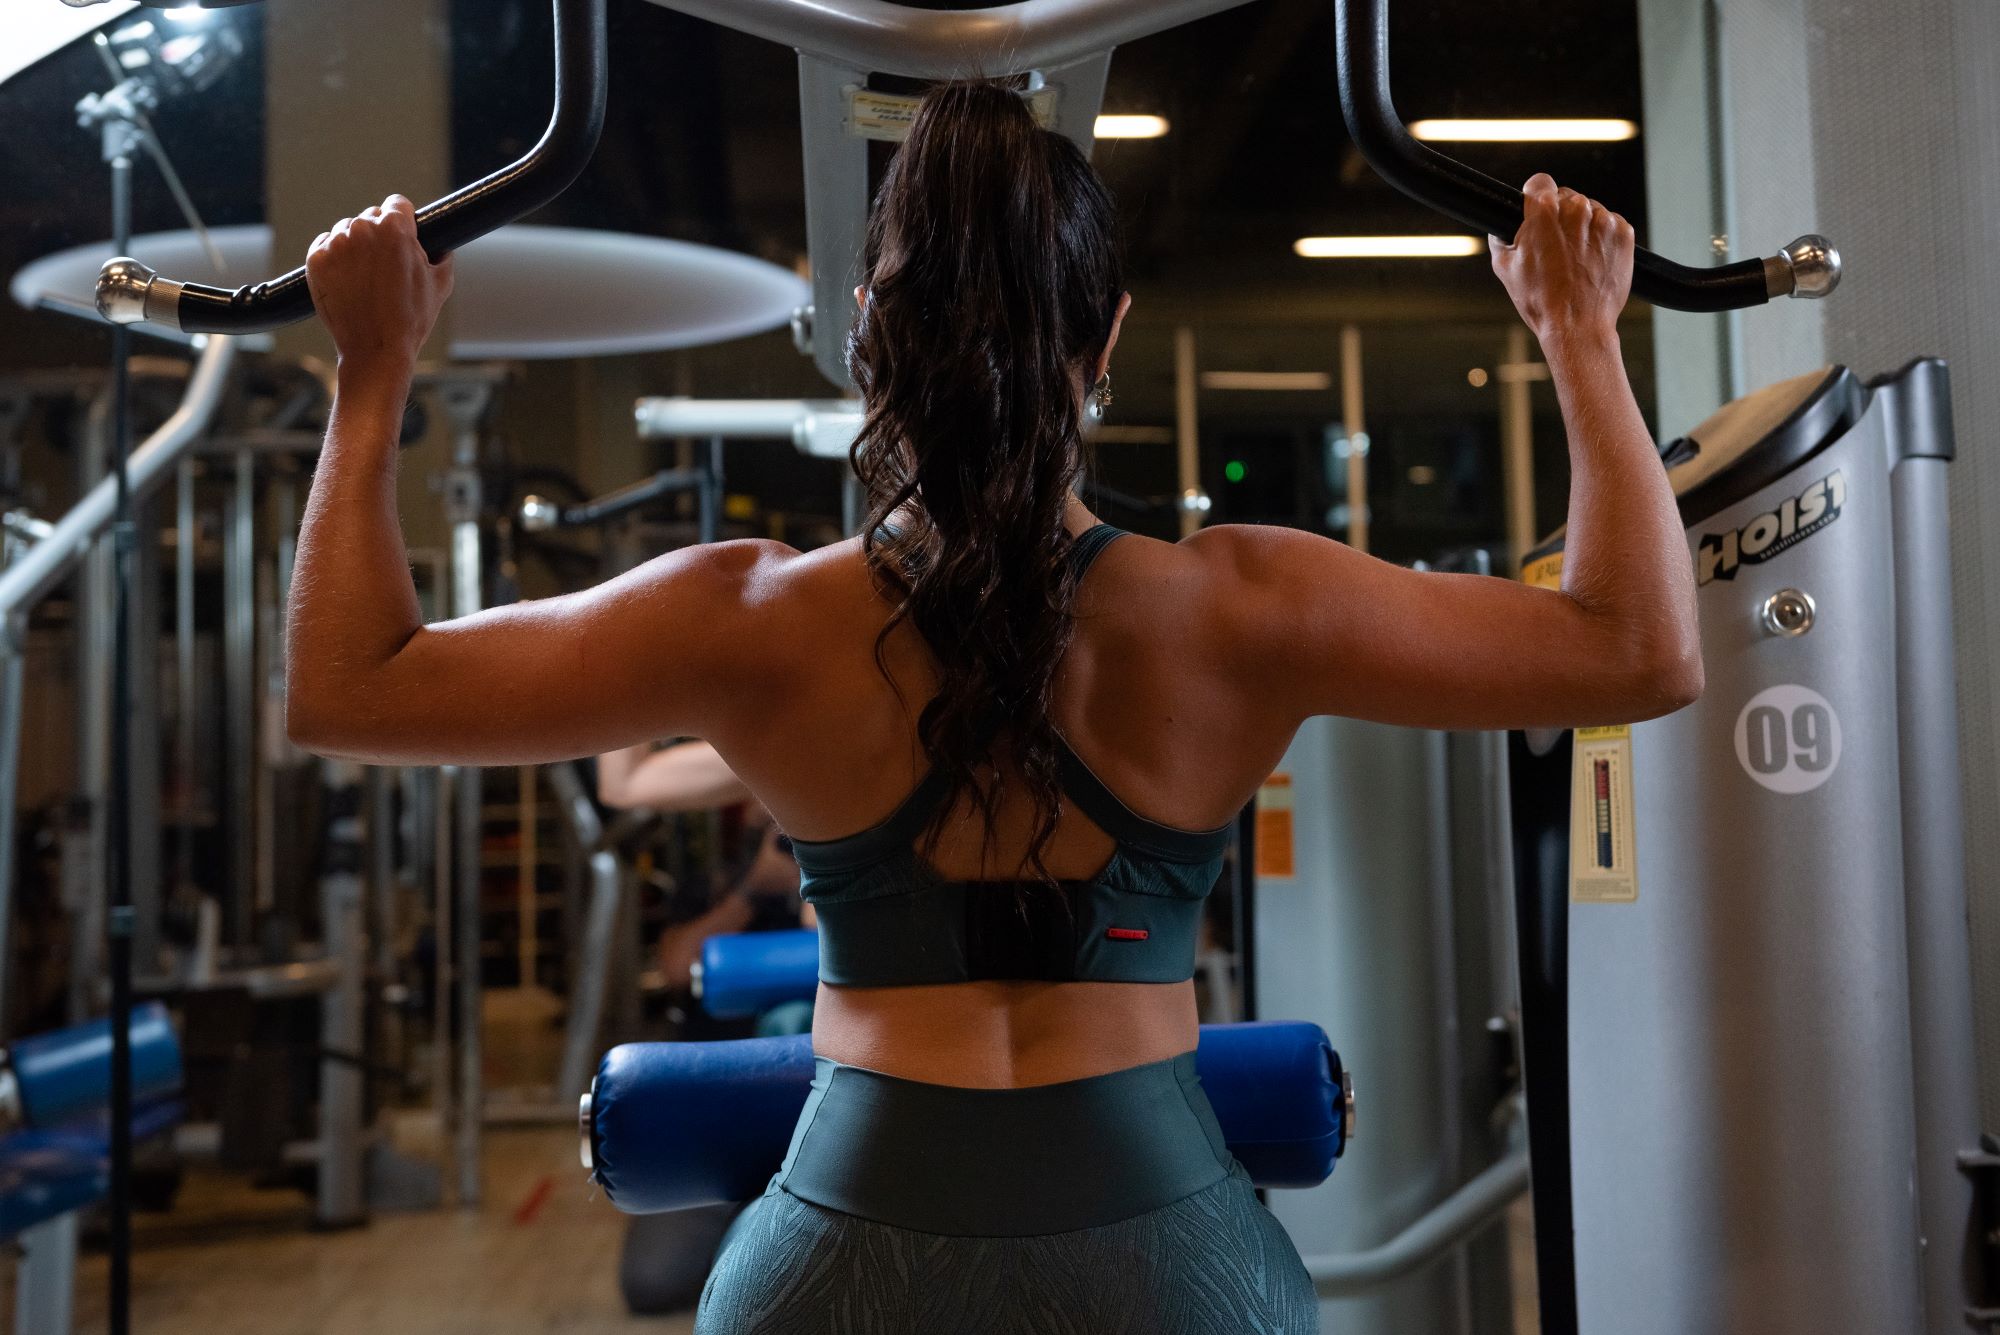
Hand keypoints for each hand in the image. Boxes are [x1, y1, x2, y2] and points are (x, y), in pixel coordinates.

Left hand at [304, 194, 454, 374]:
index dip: (403, 221)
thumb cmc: (411, 319)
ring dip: (355, 247)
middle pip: (371, 217)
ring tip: (365, 278)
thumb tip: (442, 246)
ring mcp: (335, 244)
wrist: (376, 349)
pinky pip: (325, 246)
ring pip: (346, 231)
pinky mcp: (315, 260)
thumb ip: (442, 255)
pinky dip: (334, 259)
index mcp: (395, 229)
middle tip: (385, 266)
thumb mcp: (441, 284)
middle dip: (378, 236)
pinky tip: (347, 281)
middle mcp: (362, 229)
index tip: (402, 237)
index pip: (397, 204)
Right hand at [1489, 174, 1633, 346]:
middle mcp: (1576, 208)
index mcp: (1545, 211)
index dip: (1534, 196)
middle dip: (1559, 216)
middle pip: (1565, 197)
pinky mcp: (1623, 233)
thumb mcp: (1505, 268)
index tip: (1535, 210)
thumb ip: (1501, 239)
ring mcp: (1603, 220)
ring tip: (1574, 259)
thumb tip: (1500, 229)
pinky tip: (1591, 261)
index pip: (1539, 182)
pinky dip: (1601, 238)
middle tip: (1554, 247)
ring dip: (1581, 227)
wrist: (1577, 326)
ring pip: (1589, 210)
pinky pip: (1609, 224)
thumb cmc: (1540, 301)